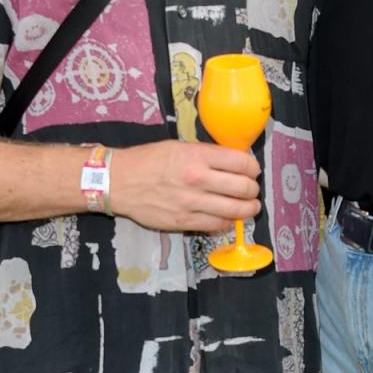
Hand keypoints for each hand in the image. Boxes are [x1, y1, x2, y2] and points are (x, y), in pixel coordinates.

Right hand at [110, 139, 260, 232]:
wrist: (119, 181)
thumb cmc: (149, 160)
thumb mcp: (179, 147)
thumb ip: (206, 155)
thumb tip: (233, 162)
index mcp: (197, 156)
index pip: (241, 163)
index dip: (253, 167)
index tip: (252, 170)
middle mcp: (197, 179)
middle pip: (243, 187)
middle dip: (253, 189)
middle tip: (252, 189)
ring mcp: (191, 203)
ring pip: (235, 210)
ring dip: (248, 208)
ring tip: (250, 206)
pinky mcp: (184, 222)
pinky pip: (217, 225)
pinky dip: (229, 222)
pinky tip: (230, 217)